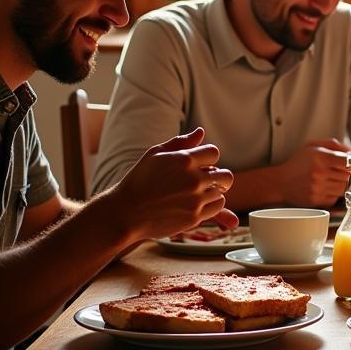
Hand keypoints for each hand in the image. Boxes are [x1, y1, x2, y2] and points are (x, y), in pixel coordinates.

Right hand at [109, 128, 236, 241]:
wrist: (125, 212)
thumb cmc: (138, 180)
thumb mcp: (155, 155)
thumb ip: (180, 142)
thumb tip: (201, 132)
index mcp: (184, 160)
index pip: (213, 153)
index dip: (207, 158)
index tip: (200, 164)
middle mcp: (193, 179)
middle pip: (225, 175)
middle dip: (219, 177)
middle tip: (209, 180)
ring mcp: (195, 199)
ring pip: (220, 192)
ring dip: (212, 192)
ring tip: (195, 193)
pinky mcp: (195, 217)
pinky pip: (217, 207)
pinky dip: (211, 205)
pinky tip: (196, 203)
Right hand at [275, 139, 350, 207]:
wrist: (281, 182)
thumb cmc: (299, 162)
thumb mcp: (313, 146)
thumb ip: (335, 146)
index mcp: (320, 156)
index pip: (348, 162)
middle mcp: (319, 173)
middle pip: (348, 176)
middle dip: (347, 174)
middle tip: (339, 171)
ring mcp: (317, 188)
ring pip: (343, 188)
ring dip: (341, 184)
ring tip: (329, 179)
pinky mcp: (316, 200)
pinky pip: (335, 198)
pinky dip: (333, 194)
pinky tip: (323, 188)